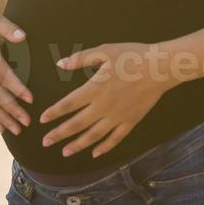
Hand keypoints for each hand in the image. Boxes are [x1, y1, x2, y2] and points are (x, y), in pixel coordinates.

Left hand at [38, 43, 170, 158]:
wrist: (160, 67)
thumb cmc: (132, 56)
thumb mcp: (104, 51)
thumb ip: (80, 59)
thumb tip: (59, 64)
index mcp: (95, 89)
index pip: (68, 104)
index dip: (54, 113)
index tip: (42, 120)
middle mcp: (104, 106)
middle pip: (77, 124)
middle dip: (59, 134)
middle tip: (46, 142)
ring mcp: (118, 117)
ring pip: (94, 136)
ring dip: (78, 145)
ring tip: (65, 152)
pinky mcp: (131, 121)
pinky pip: (115, 139)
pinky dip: (104, 147)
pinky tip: (95, 153)